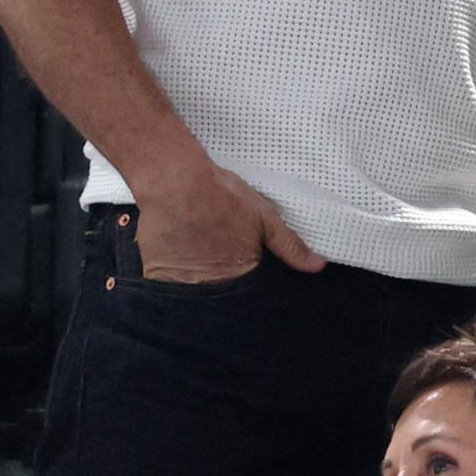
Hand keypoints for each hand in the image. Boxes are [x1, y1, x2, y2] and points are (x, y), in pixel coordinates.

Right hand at [137, 166, 321, 281]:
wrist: (177, 181)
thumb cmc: (222, 195)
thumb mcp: (265, 218)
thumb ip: (290, 246)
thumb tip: (318, 266)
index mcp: (242, 273)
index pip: (250, 294)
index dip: (248, 285)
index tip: (244, 273)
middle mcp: (213, 284)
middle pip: (221, 295)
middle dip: (223, 284)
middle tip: (215, 254)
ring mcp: (183, 282)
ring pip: (194, 291)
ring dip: (197, 280)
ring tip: (196, 251)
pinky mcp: (157, 274)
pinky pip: (166, 286)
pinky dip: (172, 275)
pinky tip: (177, 253)